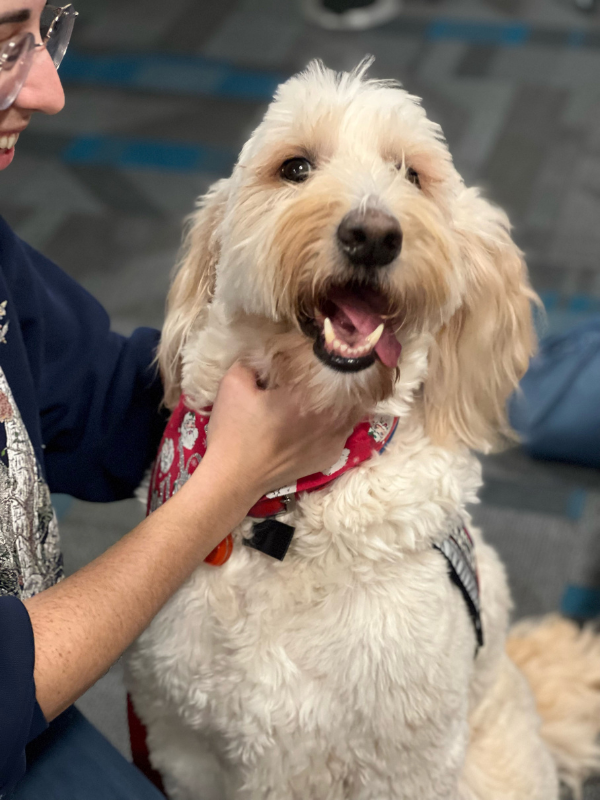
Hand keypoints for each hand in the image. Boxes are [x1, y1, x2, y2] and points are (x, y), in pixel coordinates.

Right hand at [202, 363, 353, 499]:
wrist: (234, 478)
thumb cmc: (234, 430)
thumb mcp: (233, 383)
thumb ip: (254, 360)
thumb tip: (271, 353)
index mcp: (307, 394)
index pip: (325, 363)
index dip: (318, 354)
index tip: (308, 351)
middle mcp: (329, 416)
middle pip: (345, 385)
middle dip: (334, 375)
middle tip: (320, 369)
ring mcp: (335, 439)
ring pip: (349, 408)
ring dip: (340, 397)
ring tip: (323, 391)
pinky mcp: (331, 455)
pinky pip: (343, 429)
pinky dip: (337, 419)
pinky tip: (320, 416)